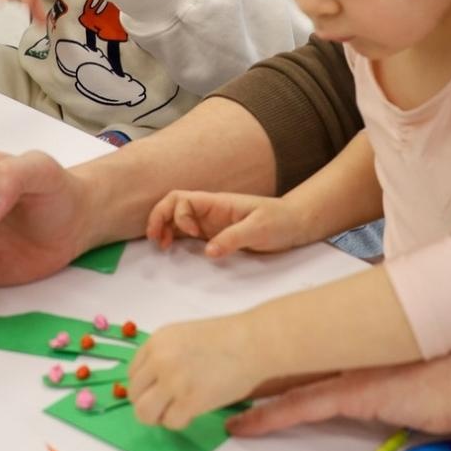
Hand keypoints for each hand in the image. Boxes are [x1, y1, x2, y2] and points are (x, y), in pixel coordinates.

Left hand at [129, 314, 263, 429]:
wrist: (254, 342)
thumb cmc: (228, 338)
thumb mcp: (184, 336)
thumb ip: (165, 355)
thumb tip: (153, 383)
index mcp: (157, 341)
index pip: (132, 374)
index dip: (145, 387)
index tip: (160, 391)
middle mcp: (159, 360)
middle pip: (134, 395)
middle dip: (150, 403)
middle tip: (169, 404)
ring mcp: (173, 381)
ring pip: (144, 413)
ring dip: (159, 417)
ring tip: (177, 411)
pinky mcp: (189, 401)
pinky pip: (170, 422)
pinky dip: (180, 421)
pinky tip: (194, 411)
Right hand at [145, 190, 307, 257]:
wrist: (294, 225)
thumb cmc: (279, 221)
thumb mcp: (260, 228)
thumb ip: (234, 238)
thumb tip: (208, 251)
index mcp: (217, 203)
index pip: (183, 199)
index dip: (179, 216)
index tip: (193, 236)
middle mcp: (209, 211)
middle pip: (173, 205)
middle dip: (158, 218)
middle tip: (155, 240)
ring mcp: (210, 223)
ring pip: (176, 219)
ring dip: (163, 229)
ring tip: (161, 246)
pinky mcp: (214, 235)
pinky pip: (186, 234)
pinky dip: (174, 239)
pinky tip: (173, 250)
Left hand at [228, 332, 450, 440]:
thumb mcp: (444, 362)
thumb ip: (420, 366)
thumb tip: (424, 373)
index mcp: (380, 339)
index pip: (325, 343)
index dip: (294, 348)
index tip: (269, 351)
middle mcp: (362, 349)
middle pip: (300, 353)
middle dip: (264, 360)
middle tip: (230, 364)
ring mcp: (357, 370)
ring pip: (293, 378)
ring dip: (258, 387)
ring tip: (223, 391)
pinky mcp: (357, 396)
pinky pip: (300, 409)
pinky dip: (269, 418)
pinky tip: (242, 424)